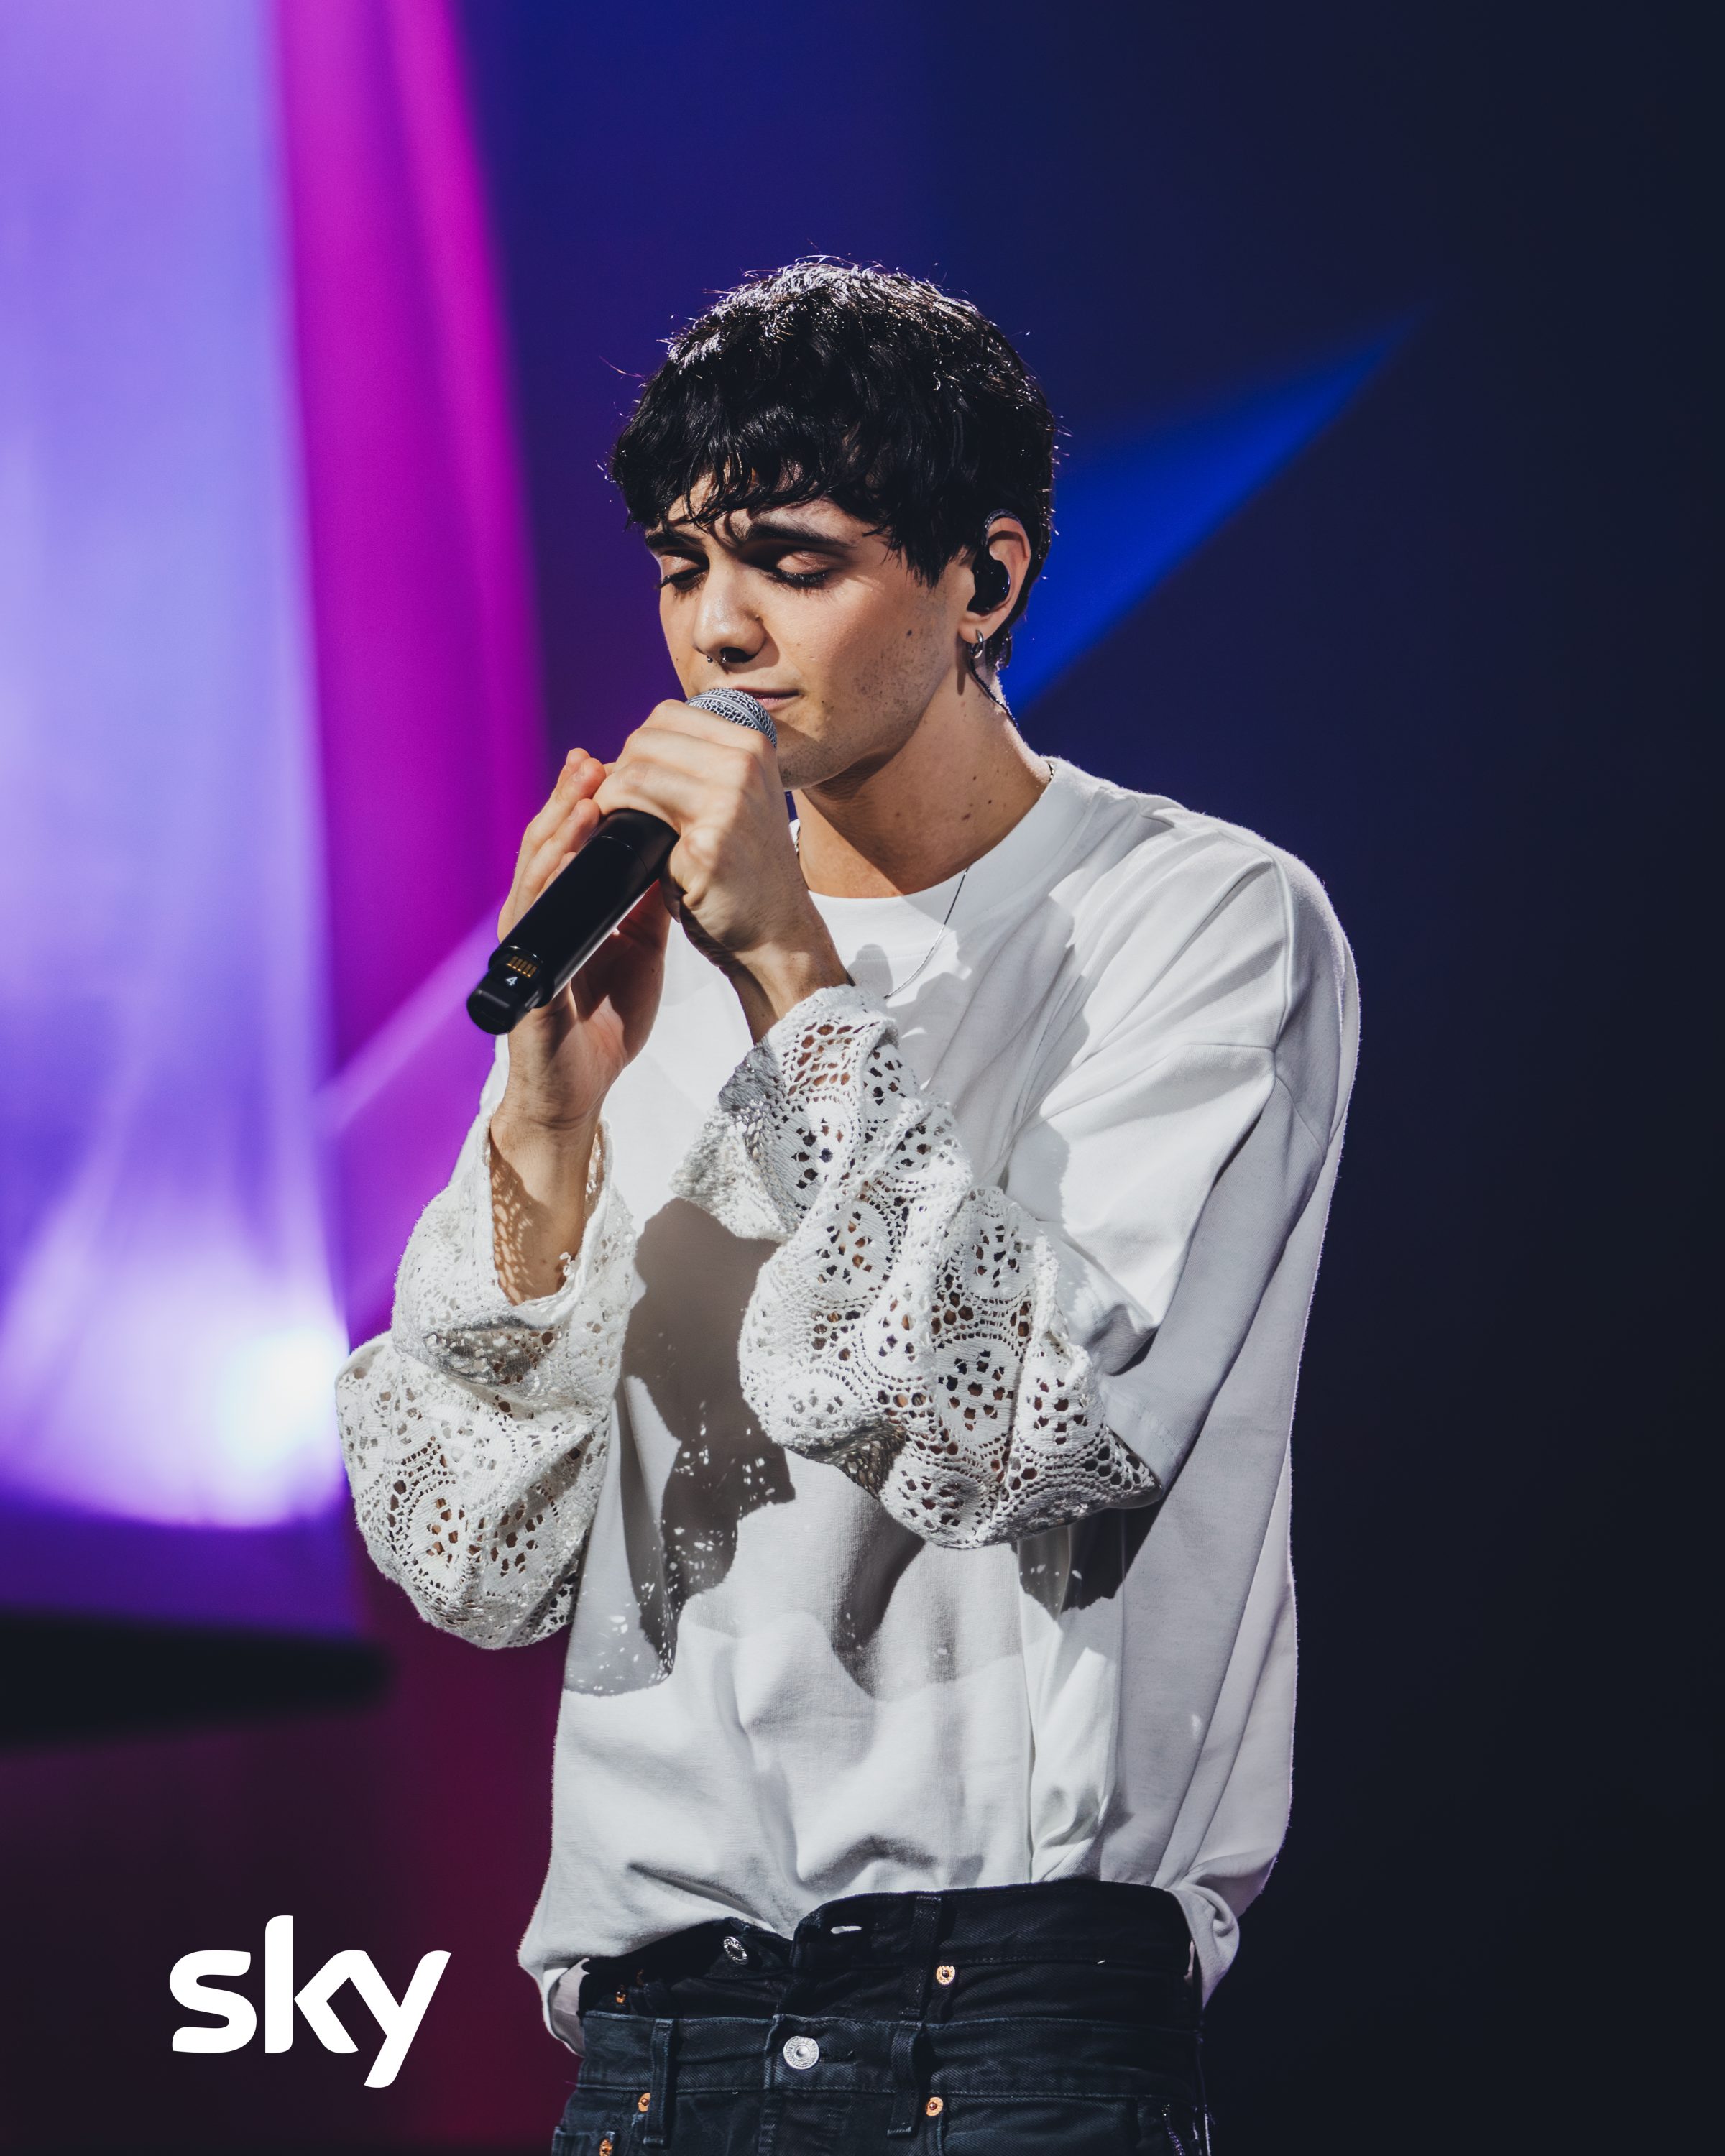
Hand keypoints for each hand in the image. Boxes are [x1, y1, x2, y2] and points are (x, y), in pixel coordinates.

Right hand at [488, 750, 669, 1300]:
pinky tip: (565, 862)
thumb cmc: (606, 1023)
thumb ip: (645, 905)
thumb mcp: (638, 950)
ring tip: (584, 793)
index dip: (584, 802)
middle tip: (593, 758)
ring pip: (534, 875)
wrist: (582, 1090)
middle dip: (567, 800)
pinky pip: (534, 924)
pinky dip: (549, 887)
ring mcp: (527, 946)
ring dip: (557, 832)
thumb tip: (668, 852)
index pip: (570, 844)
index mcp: (565, 911)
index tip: (609, 760)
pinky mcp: (526, 977)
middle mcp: (538, 919)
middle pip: (546, 846)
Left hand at [595, 700, 847, 1037]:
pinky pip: (634, 807)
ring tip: (618, 828)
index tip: (634, 784)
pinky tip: (630, 849)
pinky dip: (616, 824)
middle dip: (620, 772)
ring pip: (635, 769)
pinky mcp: (709, 836)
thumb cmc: (743, 874)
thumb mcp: (731, 802)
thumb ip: (694, 768)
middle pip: (646, 738)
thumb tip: (627, 750)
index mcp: (753, 744)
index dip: (639, 748)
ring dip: (610, 798)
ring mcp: (730, 797)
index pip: (667, 715)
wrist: (776, 934)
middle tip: (619, 812)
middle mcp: (746, 762)